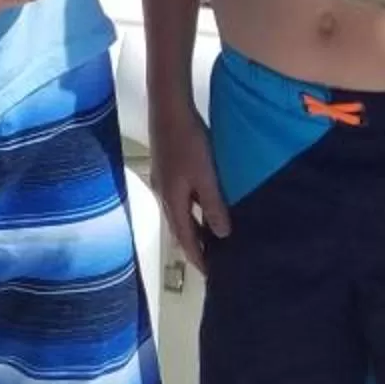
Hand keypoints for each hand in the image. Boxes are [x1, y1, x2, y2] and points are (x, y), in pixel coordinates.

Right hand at [148, 101, 230, 274]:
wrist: (168, 109)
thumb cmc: (189, 142)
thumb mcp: (206, 177)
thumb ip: (213, 206)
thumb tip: (222, 235)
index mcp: (172, 200)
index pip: (185, 238)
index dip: (198, 257)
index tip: (211, 274)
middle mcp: (164, 195)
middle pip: (179, 228)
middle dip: (194, 246)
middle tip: (212, 260)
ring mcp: (162, 181)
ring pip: (179, 213)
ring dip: (193, 228)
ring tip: (210, 238)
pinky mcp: (166, 169)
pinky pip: (179, 200)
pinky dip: (191, 211)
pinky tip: (202, 206)